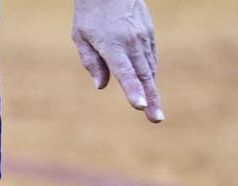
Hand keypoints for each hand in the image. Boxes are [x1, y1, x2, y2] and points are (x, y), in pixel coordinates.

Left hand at [72, 0, 163, 122]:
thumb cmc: (90, 13)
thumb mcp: (81, 37)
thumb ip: (91, 62)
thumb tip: (101, 85)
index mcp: (112, 45)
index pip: (124, 72)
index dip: (132, 90)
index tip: (140, 106)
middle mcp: (132, 42)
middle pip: (143, 75)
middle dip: (151, 99)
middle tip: (156, 119)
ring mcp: (143, 37)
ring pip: (149, 68)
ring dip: (153, 90)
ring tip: (155, 111)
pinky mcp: (149, 33)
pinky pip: (150, 58)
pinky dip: (150, 73)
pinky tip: (149, 86)